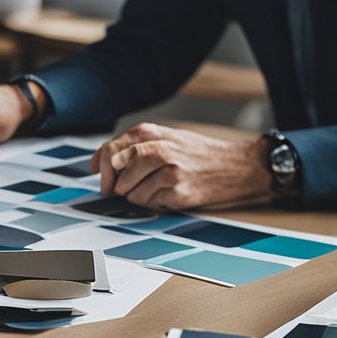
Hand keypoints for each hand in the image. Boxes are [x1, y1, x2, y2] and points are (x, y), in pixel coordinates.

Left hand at [90, 123, 272, 208]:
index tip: (99, 173)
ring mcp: (171, 172)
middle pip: (119, 171)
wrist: (238, 167)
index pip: (113, 148)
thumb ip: (135, 145)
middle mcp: (162, 150)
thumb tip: (99, 162)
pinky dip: (154, 203)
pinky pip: (149, 204)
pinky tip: (169, 195)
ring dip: (138, 195)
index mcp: (155, 133)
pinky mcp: (179, 193)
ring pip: (131, 192)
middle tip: (123, 189)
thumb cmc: (199, 154)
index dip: (102, 164)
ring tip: (157, 188)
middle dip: (117, 184)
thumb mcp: (169, 137)